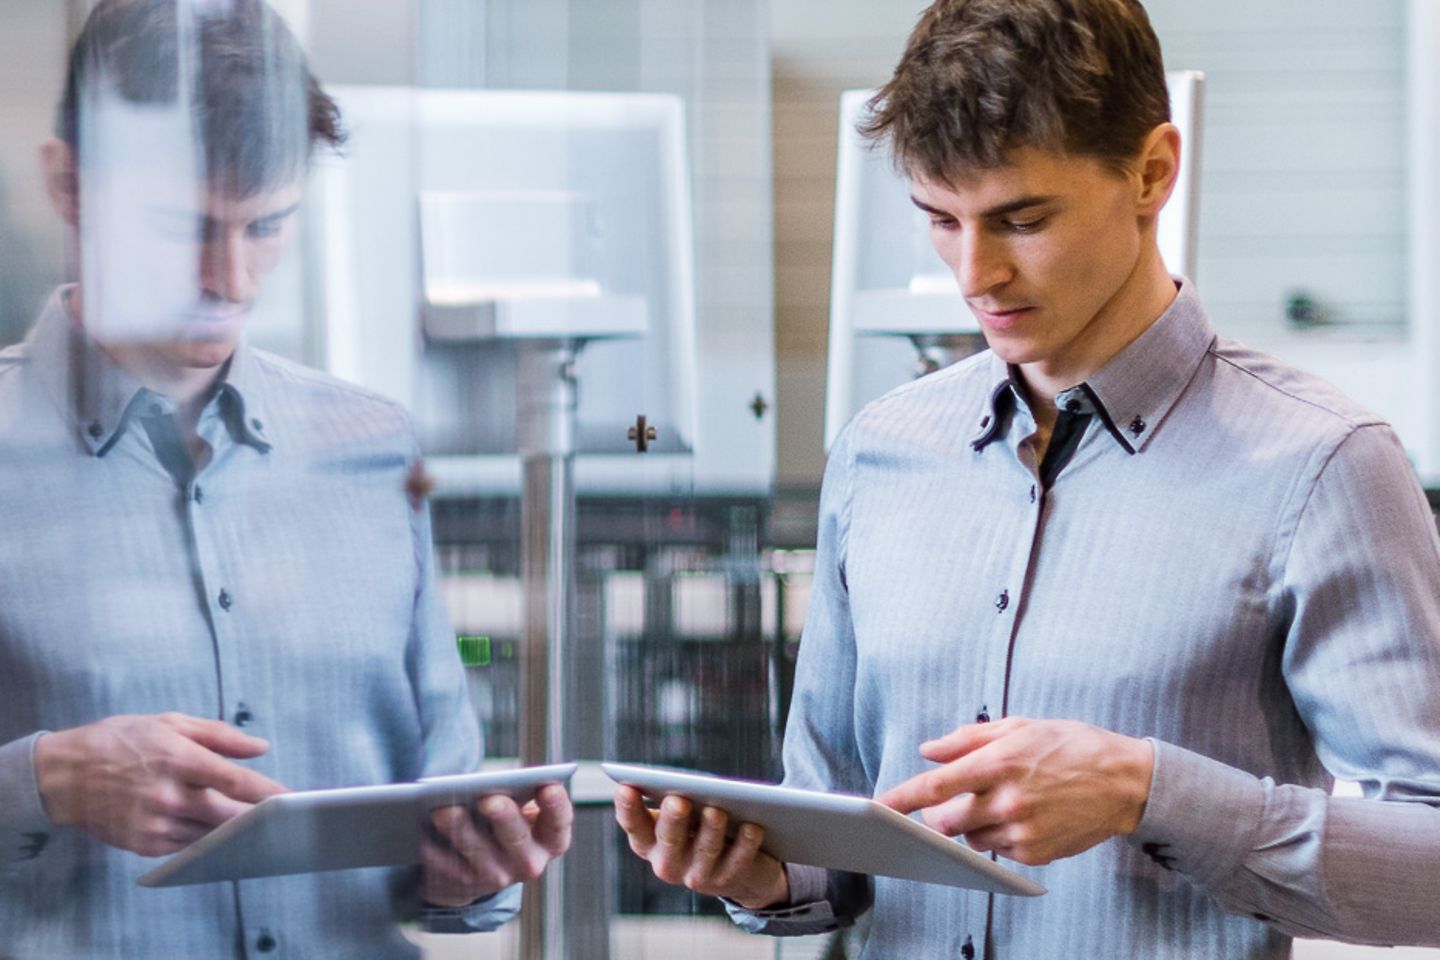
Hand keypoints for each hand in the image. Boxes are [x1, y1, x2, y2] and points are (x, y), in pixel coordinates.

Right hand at [34, 712, 287, 855]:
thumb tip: (260, 747)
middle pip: (228, 815)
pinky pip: (187, 846)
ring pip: (210, 834)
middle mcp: (167, 794)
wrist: (65, 774)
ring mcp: (154, 822)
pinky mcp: (143, 844)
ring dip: (233, 831)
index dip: (267, 791)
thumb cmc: (122, 740)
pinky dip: (204, 839)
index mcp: (177, 758)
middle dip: (258, 818)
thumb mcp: (170, 723)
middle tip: (282, 817)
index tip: (291, 797)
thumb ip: (220, 735)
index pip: (234, 780)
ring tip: (256, 825)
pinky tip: (216, 831)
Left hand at [421, 783, 572, 906]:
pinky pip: (446, 868)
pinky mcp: (464, 887)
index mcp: (550, 839)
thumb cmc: (504, 821)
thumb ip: (515, 794)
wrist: (481, 867)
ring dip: (460, 830)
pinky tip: (420, 832)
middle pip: (516, 838)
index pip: (559, 822)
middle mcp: (528, 863)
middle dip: (503, 817)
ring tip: (443, 810)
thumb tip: (489, 782)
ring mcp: (496, 878)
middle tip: (488, 798)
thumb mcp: (521, 809)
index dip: (556, 806)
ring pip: (477, 853)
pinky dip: (433, 850)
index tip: (548, 787)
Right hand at [612, 785, 788, 909]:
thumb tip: (689, 782)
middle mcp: (667, 863)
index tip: (625, 787)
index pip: (634, 825)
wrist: (740, 873)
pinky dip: (745, 843)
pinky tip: (752, 827)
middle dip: (673, 819)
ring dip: (710, 829)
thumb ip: (680, 800)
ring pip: (704, 850)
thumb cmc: (702, 829)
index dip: (627, 808)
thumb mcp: (687, 816)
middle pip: (669, 839)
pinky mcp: (727, 881)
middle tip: (677, 800)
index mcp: (649, 842)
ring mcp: (697, 876)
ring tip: (716, 810)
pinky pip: (737, 861)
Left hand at [877, 716, 1153, 865]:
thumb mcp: (1019, 727)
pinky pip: (997, 852)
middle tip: (957, 800)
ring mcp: (1022, 830)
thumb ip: (967, 738)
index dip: (902, 797)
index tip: (877, 805)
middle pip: (945, 821)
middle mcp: (1007, 799)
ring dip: (972, 825)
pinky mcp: (1035, 853)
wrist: (1123, 781)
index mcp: (999, 762)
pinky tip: (1023, 817)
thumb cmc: (1070, 746)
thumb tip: (927, 750)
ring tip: (1004, 801)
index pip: (936, 785)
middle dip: (939, 815)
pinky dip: (998, 838)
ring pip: (969, 839)